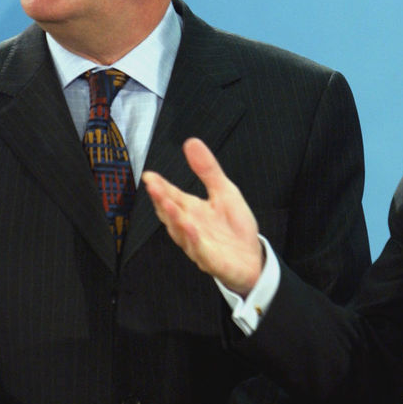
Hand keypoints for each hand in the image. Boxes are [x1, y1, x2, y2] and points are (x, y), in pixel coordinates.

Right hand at [143, 137, 263, 294]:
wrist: (253, 257)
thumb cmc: (235, 226)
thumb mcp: (225, 191)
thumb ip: (207, 169)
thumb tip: (191, 142)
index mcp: (192, 210)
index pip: (172, 196)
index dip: (160, 187)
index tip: (149, 176)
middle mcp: (190, 228)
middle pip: (171, 214)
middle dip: (161, 200)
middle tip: (153, 187)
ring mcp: (199, 245)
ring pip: (181, 233)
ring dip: (173, 219)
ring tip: (167, 204)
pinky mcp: (212, 261)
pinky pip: (200, 251)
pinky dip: (193, 240)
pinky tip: (189, 226)